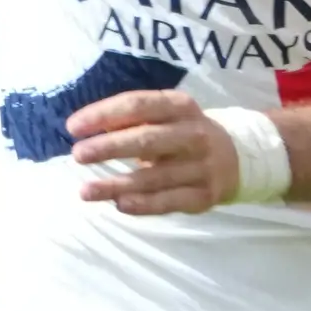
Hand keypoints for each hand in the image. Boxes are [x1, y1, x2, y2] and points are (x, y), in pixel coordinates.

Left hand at [68, 89, 230, 213]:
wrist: (237, 157)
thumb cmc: (184, 132)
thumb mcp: (165, 115)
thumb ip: (131, 119)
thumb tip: (87, 127)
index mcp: (180, 106)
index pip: (138, 105)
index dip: (104, 114)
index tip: (73, 127)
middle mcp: (193, 134)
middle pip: (146, 140)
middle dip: (109, 147)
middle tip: (78, 155)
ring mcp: (201, 167)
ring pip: (154, 177)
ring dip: (117, 184)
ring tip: (85, 191)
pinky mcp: (203, 195)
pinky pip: (169, 201)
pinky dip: (143, 204)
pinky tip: (119, 204)